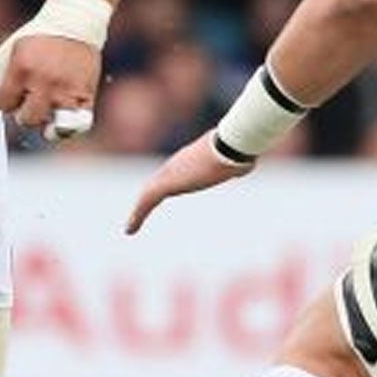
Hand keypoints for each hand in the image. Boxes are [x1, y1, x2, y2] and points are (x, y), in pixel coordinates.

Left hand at [0, 33, 99, 134]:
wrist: (75, 22)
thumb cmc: (40, 35)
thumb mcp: (11, 48)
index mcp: (23, 68)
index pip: (4, 103)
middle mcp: (45, 82)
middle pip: (26, 120)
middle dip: (22, 114)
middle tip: (25, 104)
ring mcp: (67, 90)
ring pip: (50, 125)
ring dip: (44, 119)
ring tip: (43, 109)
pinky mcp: (86, 94)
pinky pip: (75, 125)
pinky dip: (66, 126)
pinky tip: (60, 118)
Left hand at [126, 133, 252, 234]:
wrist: (229, 147)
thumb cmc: (237, 150)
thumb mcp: (238, 157)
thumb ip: (238, 162)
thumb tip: (247, 163)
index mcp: (191, 158)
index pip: (174, 173)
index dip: (165, 185)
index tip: (157, 196)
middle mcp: (177, 164)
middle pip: (157, 183)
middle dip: (146, 199)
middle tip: (137, 214)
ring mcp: (169, 173)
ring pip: (148, 194)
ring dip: (138, 212)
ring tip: (130, 227)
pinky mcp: (165, 184)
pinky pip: (146, 201)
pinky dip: (137, 215)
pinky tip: (129, 229)